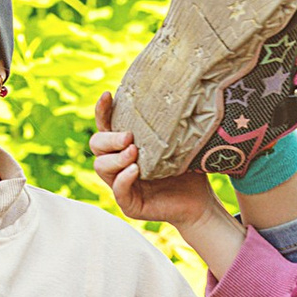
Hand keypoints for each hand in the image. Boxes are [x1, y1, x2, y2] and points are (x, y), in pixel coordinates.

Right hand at [91, 97, 240, 268]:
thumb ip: (168, 124)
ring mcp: (121, 185)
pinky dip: (124, 179)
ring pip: (101, 167)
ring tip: (134, 152)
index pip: (105, 126)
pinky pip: (118, 190)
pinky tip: (135, 170)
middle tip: (129, 136)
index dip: (103, 111)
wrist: (201, 201)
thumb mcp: (178, 142)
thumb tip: (175, 92)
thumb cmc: (188, 169)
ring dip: (116, 158)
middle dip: (109, 138)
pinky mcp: (129, 204)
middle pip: (96, 145)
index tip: (109, 95)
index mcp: (125, 147)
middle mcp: (118, 164)